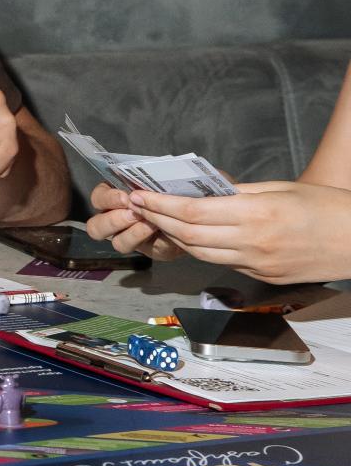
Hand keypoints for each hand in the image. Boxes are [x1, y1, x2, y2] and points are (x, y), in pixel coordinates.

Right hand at [83, 183, 186, 260]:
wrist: (193, 208)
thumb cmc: (168, 188)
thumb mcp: (153, 182)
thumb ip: (142, 184)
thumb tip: (139, 185)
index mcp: (112, 199)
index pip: (98, 199)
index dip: (107, 199)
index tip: (126, 196)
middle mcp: (115, 220)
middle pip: (96, 227)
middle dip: (114, 220)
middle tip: (133, 213)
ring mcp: (129, 237)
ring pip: (117, 243)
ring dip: (133, 233)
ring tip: (150, 224)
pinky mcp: (149, 250)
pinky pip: (144, 250)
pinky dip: (154, 240)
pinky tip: (163, 231)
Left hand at [122, 181, 350, 283]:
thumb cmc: (328, 208)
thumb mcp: (281, 188)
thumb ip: (239, 190)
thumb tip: (205, 187)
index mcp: (257, 215)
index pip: (193, 212)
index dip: (160, 204)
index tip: (140, 194)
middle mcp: (254, 244)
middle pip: (189, 235)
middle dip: (158, 219)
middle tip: (138, 205)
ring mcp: (259, 265)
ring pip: (201, 253)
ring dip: (174, 237)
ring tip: (157, 219)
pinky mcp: (265, 277)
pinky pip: (222, 263)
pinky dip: (200, 249)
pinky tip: (189, 236)